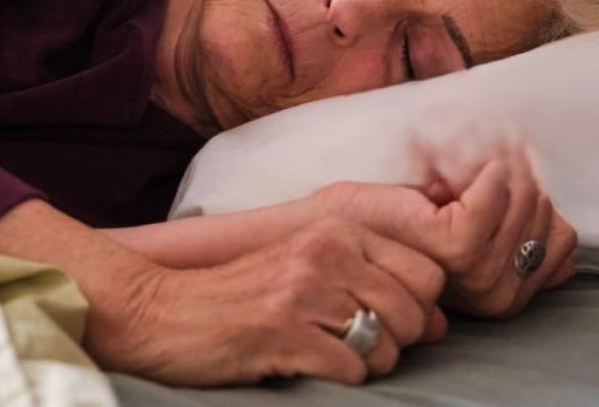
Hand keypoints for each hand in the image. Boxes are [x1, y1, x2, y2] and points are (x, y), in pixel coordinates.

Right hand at [105, 217, 446, 385]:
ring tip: (330, 353)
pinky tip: (308, 363)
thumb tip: (440, 322)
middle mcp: (324, 251)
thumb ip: (373, 282)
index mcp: (335, 229)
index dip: (421, 307)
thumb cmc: (243, 292)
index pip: (426, 271)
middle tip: (358, 343)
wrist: (166, 308)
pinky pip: (351, 370)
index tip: (392, 320)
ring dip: (368, 362)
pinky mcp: (283, 331)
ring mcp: (303, 290)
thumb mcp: (307, 267)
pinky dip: (340, 378)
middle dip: (398, 340)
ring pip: (387, 343)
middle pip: (414, 311)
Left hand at [315, 150, 577, 318]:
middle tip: (501, 160)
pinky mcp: (448, 244)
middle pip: (545, 225)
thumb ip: (511, 242)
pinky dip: (487, 177)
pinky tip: (476, 168)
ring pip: (522, 210)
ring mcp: (469, 271)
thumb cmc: (400, 217)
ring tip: (487, 159)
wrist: (341, 218)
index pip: (559, 244)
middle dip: (527, 184)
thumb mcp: (466, 229)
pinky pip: (489, 202)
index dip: (544, 202)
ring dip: (510, 175)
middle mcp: (491, 293)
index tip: (518, 172)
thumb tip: (559, 251)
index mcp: (501, 292)